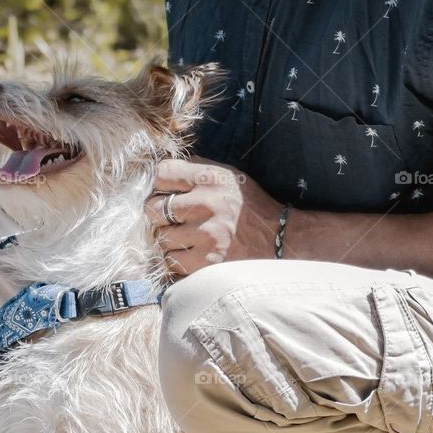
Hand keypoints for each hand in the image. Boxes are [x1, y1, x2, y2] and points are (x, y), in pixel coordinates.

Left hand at [145, 158, 281, 276]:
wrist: (279, 237)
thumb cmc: (247, 204)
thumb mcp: (227, 175)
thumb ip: (195, 171)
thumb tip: (160, 172)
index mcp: (210, 178)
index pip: (162, 174)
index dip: (158, 184)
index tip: (165, 192)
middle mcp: (206, 204)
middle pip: (153, 208)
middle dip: (157, 213)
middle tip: (169, 218)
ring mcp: (206, 235)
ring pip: (161, 238)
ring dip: (168, 238)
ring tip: (185, 236)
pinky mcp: (208, 262)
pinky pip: (172, 261)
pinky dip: (177, 258)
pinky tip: (191, 251)